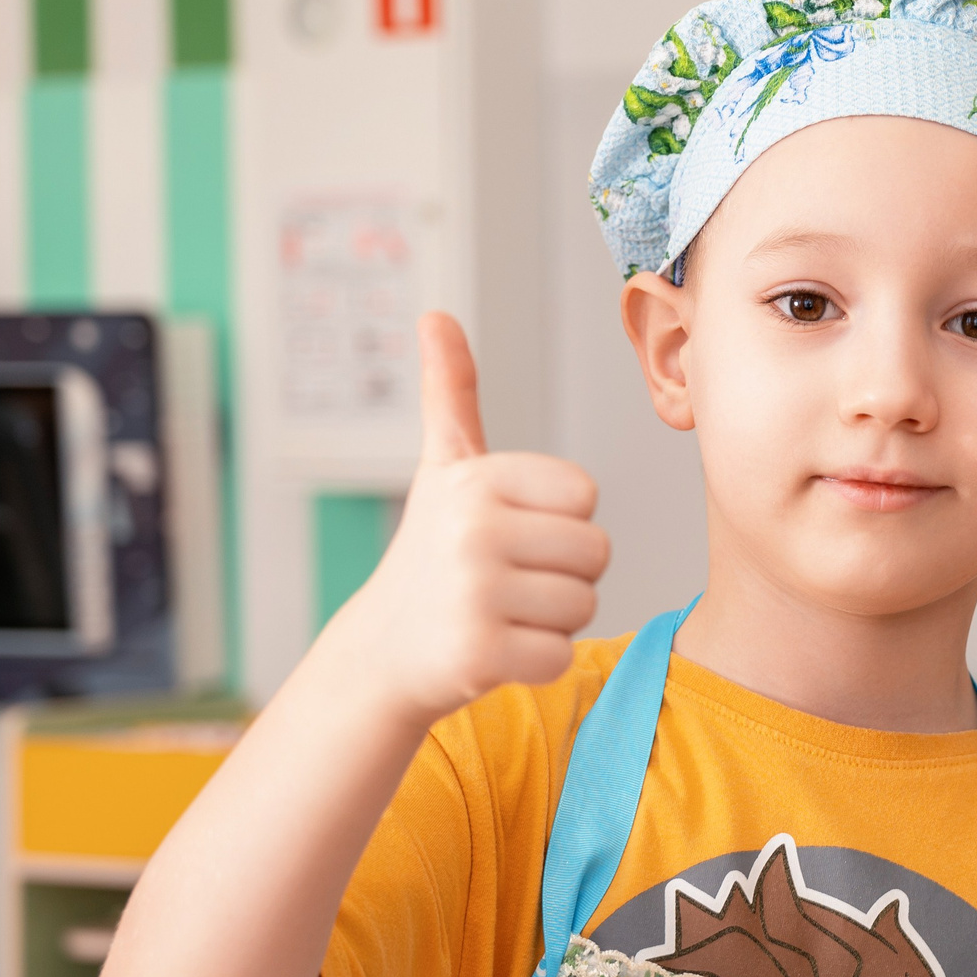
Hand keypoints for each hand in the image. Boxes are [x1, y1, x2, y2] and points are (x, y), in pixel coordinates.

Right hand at [324, 313, 609, 720]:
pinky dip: (537, 661)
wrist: (382, 651)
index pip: (584, 495)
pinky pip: (560, 655)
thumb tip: (436, 315)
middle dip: (562, 573)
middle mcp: (474, 530)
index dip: (557, 520)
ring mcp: (475, 594)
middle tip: (505, 581)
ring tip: (498, 612)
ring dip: (551, 618)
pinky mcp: (481, 654)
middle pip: (595, 551)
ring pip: (583, 604)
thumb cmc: (430, 552)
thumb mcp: (442, 469)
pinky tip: (493, 650)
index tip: (508, 532)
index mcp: (477, 478)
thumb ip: (452, 394)